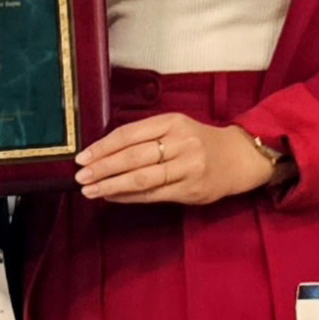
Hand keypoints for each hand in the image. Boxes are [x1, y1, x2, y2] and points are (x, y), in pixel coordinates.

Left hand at [73, 113, 276, 205]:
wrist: (238, 158)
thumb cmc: (197, 141)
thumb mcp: (174, 127)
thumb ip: (144, 136)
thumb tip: (103, 151)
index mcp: (171, 122)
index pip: (129, 134)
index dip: (103, 147)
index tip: (82, 157)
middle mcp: (180, 143)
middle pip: (133, 157)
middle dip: (102, 168)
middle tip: (80, 176)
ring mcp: (187, 168)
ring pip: (142, 179)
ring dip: (112, 185)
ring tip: (90, 190)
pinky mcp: (191, 190)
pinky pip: (153, 195)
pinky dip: (129, 197)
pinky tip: (112, 196)